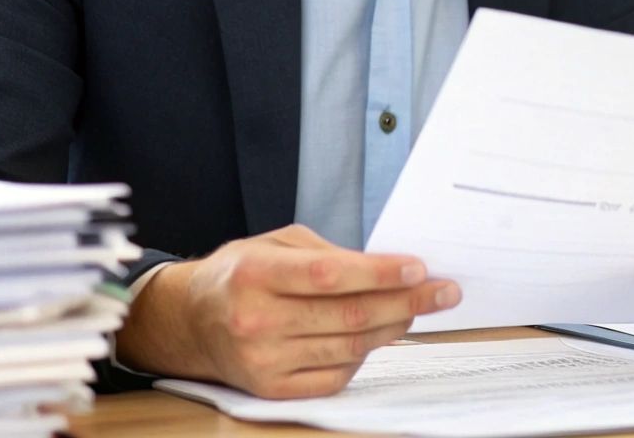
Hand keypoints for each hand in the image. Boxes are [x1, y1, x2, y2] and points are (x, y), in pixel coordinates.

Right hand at [116, 224, 460, 397]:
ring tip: (418, 310)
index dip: (380, 273)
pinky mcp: (271, 389)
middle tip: (444, 292)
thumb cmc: (240, 274)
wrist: (189, 321)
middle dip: (406, 302)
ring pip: (349, 348)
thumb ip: (329, 254)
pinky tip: (379, 336)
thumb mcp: (276, 244)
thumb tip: (388, 269)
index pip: (331, 275)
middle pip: (349, 316)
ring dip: (393, 327)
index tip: (419, 269)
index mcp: (256, 273)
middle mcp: (256, 320)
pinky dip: (364, 357)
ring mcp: (263, 360)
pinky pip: (335, 376)